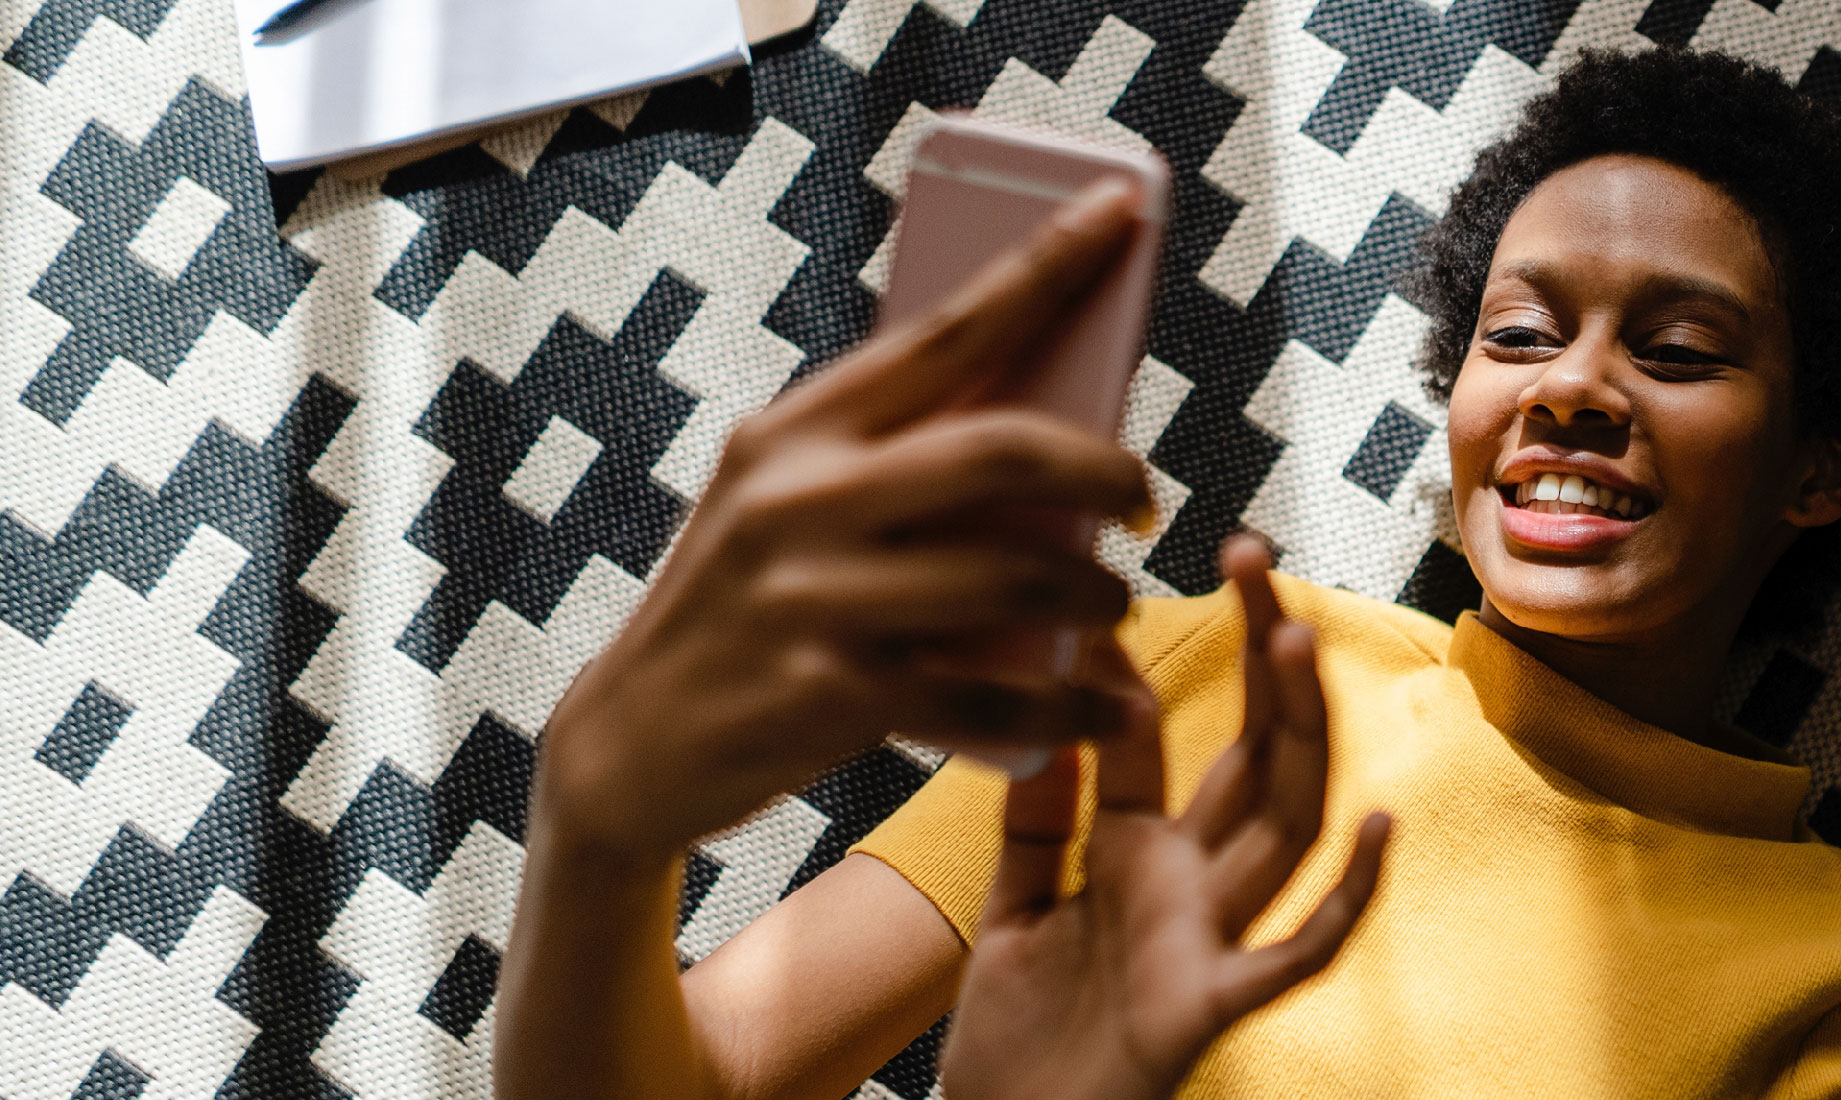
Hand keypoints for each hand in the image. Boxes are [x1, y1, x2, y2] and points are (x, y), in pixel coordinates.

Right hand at [534, 178, 1155, 862]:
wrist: (629, 747)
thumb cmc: (747, 612)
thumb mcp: (786, 507)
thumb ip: (886, 465)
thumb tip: (1055, 432)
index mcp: (794, 431)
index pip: (944, 329)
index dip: (1045, 266)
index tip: (1121, 207)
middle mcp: (795, 498)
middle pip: (1003, 450)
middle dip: (1106, 466)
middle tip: (1144, 497)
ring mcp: (809, 597)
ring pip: (1014, 577)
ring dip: (1096, 595)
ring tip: (1114, 605)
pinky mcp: (828, 695)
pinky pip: (989, 697)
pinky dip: (1066, 708)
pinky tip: (1107, 709)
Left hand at [939, 538, 1393, 1099]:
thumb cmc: (1012, 1044)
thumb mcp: (1010, 911)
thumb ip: (1035, 821)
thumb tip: (1052, 706)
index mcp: (1140, 860)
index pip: (1173, 736)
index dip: (1161, 663)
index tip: (1152, 576)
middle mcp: (1190, 891)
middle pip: (1254, 758)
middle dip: (1264, 660)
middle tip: (1256, 556)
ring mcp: (1208, 944)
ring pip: (1285, 829)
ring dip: (1300, 736)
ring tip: (1299, 640)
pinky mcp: (1205, 1010)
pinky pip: (1293, 956)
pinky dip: (1347, 897)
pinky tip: (1380, 827)